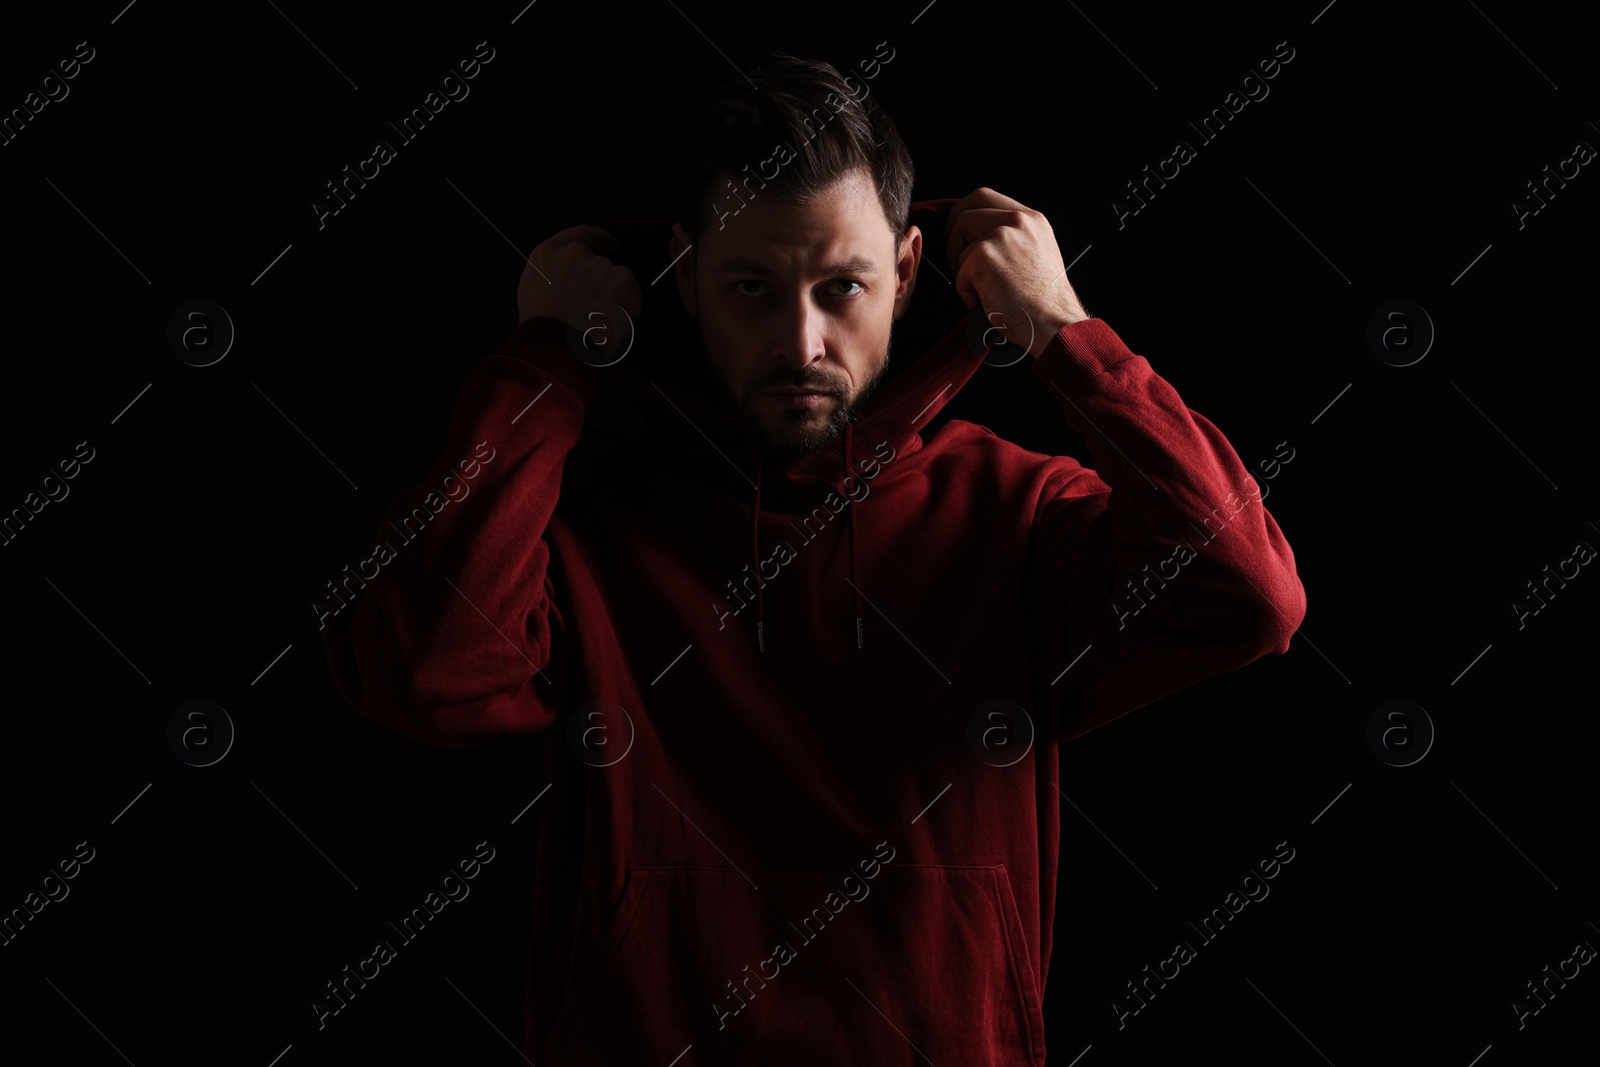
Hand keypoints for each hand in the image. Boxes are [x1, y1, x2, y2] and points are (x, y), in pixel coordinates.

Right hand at [517, 224, 642, 327]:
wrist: (558, 350)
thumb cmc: (541, 331)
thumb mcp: (532, 291)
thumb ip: (552, 273)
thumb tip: (567, 278)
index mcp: (549, 252)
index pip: (579, 235)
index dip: (600, 239)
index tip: (613, 245)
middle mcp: (575, 252)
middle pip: (598, 261)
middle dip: (601, 282)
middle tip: (597, 309)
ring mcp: (600, 264)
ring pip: (615, 278)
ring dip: (612, 296)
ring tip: (598, 322)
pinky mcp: (623, 280)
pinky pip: (631, 292)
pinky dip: (627, 307)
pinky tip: (611, 323)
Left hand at [945, 188, 1088, 357]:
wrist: (1055, 325)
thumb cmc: (1043, 304)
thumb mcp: (1036, 256)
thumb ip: (1013, 239)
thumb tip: (977, 238)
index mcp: (1032, 219)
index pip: (985, 198)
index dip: (965, 214)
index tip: (961, 236)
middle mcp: (1019, 220)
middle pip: (965, 209)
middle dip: (953, 234)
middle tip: (957, 261)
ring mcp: (1001, 235)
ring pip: (958, 238)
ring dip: (960, 266)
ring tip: (981, 290)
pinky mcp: (985, 255)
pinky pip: (959, 271)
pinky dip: (966, 292)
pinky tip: (986, 304)